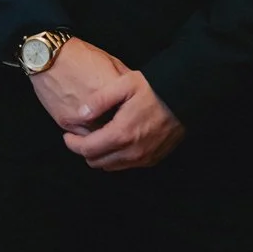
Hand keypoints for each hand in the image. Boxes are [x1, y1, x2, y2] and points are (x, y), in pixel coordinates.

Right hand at [28, 39, 126, 132]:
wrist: (46, 57)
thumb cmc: (78, 55)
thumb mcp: (108, 61)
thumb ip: (123, 81)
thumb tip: (137, 92)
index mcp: (110, 91)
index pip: (128, 115)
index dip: (131, 117)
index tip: (132, 116)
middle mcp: (96, 108)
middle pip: (114, 129)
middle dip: (118, 128)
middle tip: (120, 125)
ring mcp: (79, 117)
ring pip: (98, 137)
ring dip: (102, 133)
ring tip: (105, 125)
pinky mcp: (65, 121)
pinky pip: (82, 136)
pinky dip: (87, 133)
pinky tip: (90, 123)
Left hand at [64, 71, 183, 169]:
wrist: (185, 97)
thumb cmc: (153, 88)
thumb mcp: (124, 84)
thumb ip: (99, 100)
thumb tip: (79, 114)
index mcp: (121, 134)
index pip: (87, 149)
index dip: (72, 144)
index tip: (67, 135)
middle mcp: (132, 152)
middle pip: (97, 163)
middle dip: (85, 150)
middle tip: (80, 136)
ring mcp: (144, 158)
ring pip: (111, 167)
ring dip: (100, 155)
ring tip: (97, 137)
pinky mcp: (154, 159)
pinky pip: (127, 165)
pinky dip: (116, 157)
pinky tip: (115, 141)